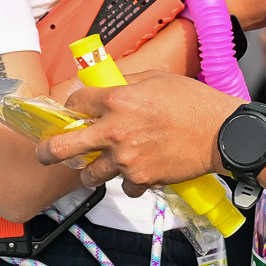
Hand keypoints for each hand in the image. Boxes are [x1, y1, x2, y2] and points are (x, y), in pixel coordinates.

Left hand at [39, 70, 240, 192]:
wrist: (220, 133)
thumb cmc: (193, 101)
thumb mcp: (156, 78)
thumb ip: (125, 81)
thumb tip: (104, 85)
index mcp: (117, 100)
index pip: (75, 103)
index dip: (72, 107)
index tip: (74, 111)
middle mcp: (114, 131)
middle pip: (62, 146)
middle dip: (47, 151)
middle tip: (44, 153)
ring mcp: (126, 159)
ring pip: (90, 174)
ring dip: (93, 170)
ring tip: (101, 166)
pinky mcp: (141, 180)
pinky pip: (123, 187)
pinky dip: (129, 181)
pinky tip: (140, 170)